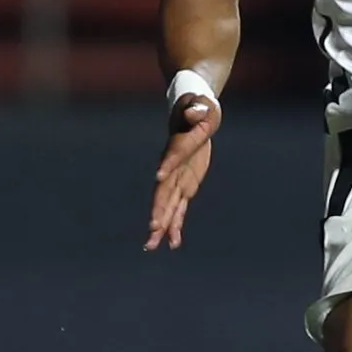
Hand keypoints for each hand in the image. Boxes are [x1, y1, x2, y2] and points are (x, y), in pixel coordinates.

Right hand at [145, 93, 219, 250]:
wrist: (192, 113)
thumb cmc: (197, 106)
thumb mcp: (199, 105)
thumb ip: (196, 109)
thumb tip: (196, 110)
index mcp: (177, 146)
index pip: (172, 156)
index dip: (167, 166)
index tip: (159, 178)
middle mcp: (172, 167)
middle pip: (163, 190)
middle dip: (158, 209)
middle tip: (152, 228)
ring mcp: (176, 178)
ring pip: (167, 205)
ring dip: (161, 225)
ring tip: (151, 245)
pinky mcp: (184, 186)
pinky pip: (179, 209)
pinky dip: (176, 225)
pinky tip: (173, 244)